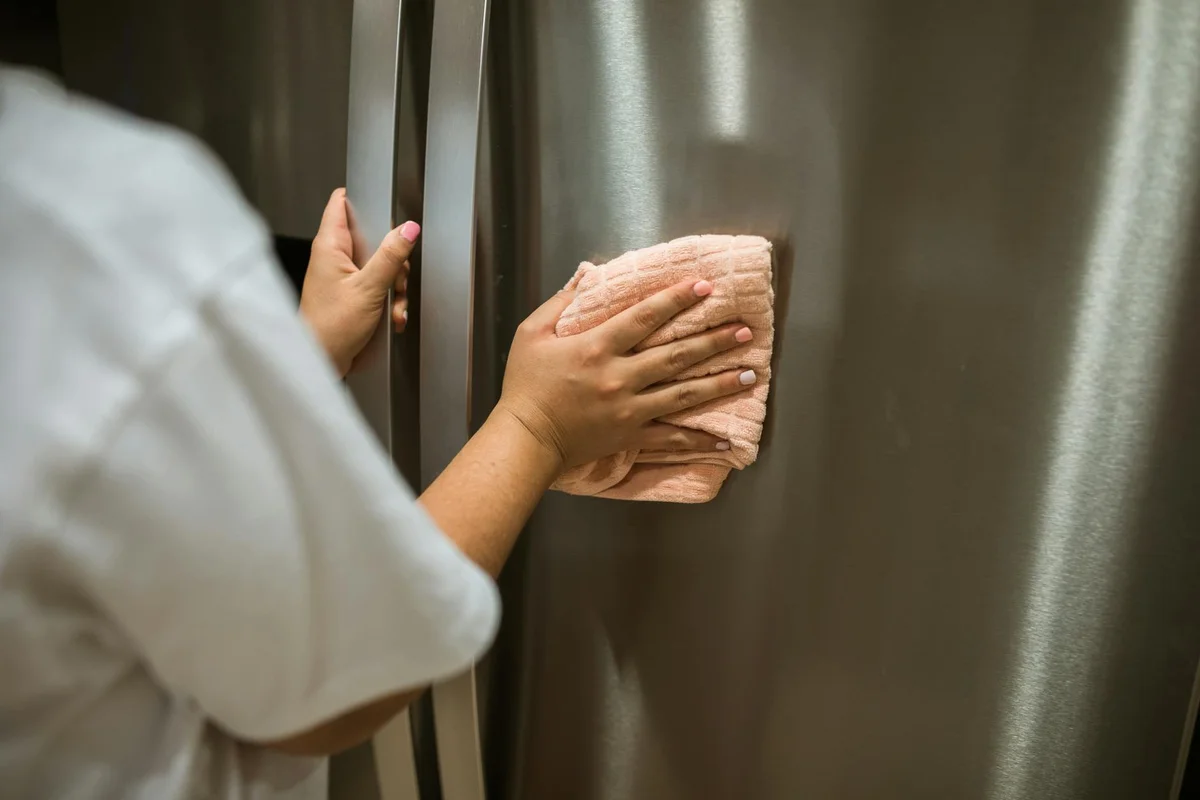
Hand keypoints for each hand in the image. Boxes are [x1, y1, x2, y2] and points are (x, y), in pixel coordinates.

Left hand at [299, 188, 418, 376]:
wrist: (322, 361)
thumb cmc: (331, 327)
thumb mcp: (369, 288)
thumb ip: (390, 256)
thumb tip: (408, 229)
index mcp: (330, 246)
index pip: (341, 203)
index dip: (363, 200)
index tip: (386, 208)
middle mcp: (334, 258)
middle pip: (373, 238)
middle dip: (393, 259)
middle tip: (395, 277)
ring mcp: (343, 277)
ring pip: (380, 266)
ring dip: (394, 286)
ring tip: (392, 305)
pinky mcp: (351, 296)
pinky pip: (378, 288)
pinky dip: (389, 302)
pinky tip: (391, 316)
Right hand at [497, 280, 756, 467]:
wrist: (526, 438)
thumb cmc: (525, 385)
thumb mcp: (531, 334)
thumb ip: (561, 302)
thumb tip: (588, 274)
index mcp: (596, 347)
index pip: (645, 317)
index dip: (676, 299)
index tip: (705, 286)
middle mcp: (619, 376)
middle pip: (676, 355)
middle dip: (713, 341)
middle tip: (744, 331)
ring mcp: (629, 408)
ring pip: (683, 394)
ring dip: (719, 383)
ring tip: (751, 374)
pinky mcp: (630, 435)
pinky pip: (670, 438)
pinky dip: (698, 440)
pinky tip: (725, 441)